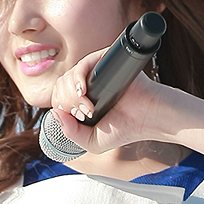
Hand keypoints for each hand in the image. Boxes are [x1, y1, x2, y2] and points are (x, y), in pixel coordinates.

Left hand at [47, 49, 163, 154]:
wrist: (149, 118)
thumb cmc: (125, 130)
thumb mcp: (91, 142)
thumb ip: (70, 132)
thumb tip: (54, 112)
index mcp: (82, 101)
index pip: (58, 98)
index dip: (63, 108)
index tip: (82, 119)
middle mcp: (87, 84)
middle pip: (60, 87)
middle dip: (67, 103)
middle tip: (87, 114)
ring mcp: (95, 72)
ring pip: (67, 77)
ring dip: (73, 95)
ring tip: (90, 108)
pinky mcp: (105, 61)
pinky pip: (82, 64)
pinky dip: (78, 78)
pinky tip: (84, 91)